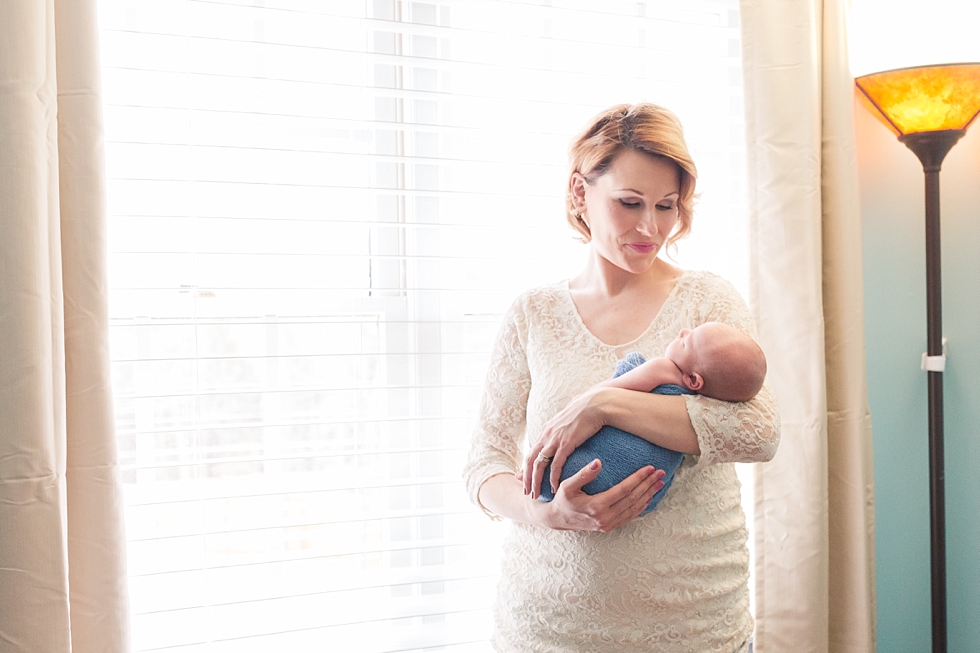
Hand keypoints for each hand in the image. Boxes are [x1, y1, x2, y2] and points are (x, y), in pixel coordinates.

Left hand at [523, 387, 606, 498]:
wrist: (597, 403)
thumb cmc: (587, 409)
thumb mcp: (569, 417)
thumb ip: (565, 424)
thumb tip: (567, 426)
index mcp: (547, 430)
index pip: (532, 452)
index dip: (527, 467)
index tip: (526, 479)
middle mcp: (547, 434)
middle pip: (530, 460)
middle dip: (527, 478)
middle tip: (526, 492)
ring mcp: (555, 439)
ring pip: (539, 465)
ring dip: (536, 482)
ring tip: (536, 495)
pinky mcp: (566, 443)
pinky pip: (556, 465)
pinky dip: (553, 478)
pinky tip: (554, 488)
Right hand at [543, 459, 665, 531]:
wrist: (557, 518)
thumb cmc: (562, 499)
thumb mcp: (568, 485)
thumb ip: (584, 474)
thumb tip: (598, 462)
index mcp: (597, 506)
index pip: (624, 490)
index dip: (638, 478)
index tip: (650, 468)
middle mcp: (605, 518)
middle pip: (633, 499)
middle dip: (648, 485)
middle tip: (660, 473)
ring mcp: (608, 524)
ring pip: (634, 508)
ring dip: (649, 495)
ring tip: (659, 483)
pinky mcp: (609, 526)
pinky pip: (630, 516)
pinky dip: (641, 506)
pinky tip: (648, 498)